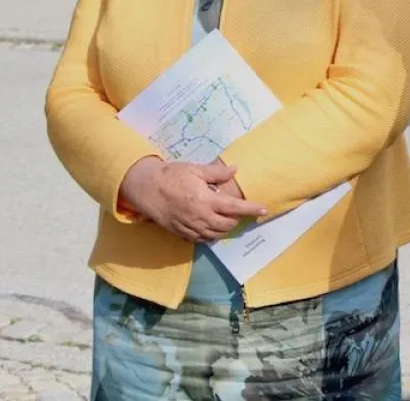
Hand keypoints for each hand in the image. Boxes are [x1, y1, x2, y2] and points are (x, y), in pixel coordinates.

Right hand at [119, 157, 266, 241]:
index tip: (263, 210)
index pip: (234, 208)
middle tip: (240, 211)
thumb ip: (216, 172)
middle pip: (227, 225)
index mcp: (206, 201)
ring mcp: (191, 227)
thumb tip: (234, 170)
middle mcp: (200, 217)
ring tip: (228, 218)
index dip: (251, 210)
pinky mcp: (181, 233)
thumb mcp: (194, 170)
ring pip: (215, 234)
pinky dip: (211, 235)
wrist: (146, 188)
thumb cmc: (171, 176)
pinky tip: (212, 227)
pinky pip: (201, 239)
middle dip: (237, 220)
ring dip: (225, 228)